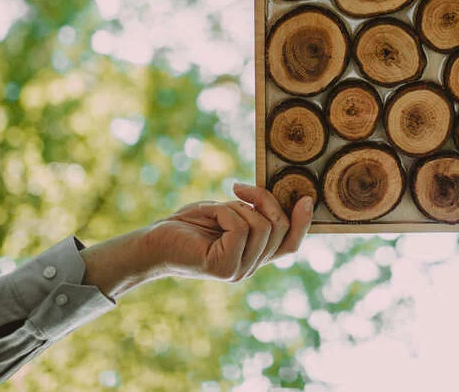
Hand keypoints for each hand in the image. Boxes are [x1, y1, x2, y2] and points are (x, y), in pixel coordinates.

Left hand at [81, 183, 313, 297]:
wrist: (151, 240)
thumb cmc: (187, 224)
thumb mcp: (228, 212)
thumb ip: (254, 214)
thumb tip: (282, 198)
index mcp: (253, 256)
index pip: (290, 246)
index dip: (303, 223)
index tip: (306, 197)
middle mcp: (249, 268)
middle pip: (279, 228)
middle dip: (264, 199)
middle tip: (240, 187)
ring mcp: (237, 271)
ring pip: (261, 226)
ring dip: (238, 206)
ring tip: (216, 208)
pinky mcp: (223, 267)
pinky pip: (240, 227)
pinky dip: (225, 211)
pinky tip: (209, 214)